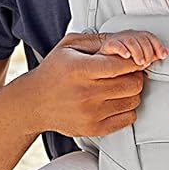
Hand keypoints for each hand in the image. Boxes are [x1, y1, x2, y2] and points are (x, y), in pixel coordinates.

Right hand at [27, 32, 145, 137]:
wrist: (34, 103)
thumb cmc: (53, 73)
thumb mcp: (70, 45)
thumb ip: (99, 40)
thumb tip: (126, 43)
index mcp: (80, 69)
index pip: (122, 65)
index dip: (133, 61)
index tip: (132, 59)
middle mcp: (86, 93)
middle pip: (133, 83)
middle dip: (134, 75)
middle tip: (126, 72)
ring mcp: (91, 113)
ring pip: (133, 100)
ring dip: (131, 92)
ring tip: (117, 86)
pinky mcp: (95, 129)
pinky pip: (128, 118)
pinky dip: (126, 109)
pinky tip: (114, 101)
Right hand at [98, 29, 167, 67]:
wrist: (105, 53)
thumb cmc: (124, 53)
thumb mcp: (140, 53)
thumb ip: (152, 53)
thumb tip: (165, 53)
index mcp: (138, 36)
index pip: (150, 37)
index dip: (158, 45)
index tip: (163, 55)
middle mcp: (130, 35)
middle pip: (142, 39)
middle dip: (147, 52)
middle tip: (147, 62)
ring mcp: (119, 39)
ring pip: (131, 41)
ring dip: (138, 52)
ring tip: (140, 62)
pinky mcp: (109, 44)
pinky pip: (116, 44)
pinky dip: (123, 50)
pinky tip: (127, 56)